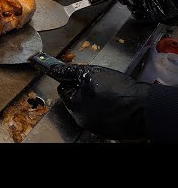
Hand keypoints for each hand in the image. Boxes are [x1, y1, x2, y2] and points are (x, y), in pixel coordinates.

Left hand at [31, 57, 151, 139]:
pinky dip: (104, 110)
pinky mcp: (107, 131)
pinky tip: (115, 103)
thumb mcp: (91, 73)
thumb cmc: (119, 91)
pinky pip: (100, 117)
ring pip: (87, 109)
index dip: (72, 80)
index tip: (82, 77)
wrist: (145, 108)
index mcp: (74, 106)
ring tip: (109, 93)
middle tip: (98, 83)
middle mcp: (81, 119)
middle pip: (74, 100)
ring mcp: (94, 127)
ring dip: (93, 100)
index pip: (64, 89)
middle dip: (82, 91)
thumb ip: (70, 71)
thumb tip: (56, 69)